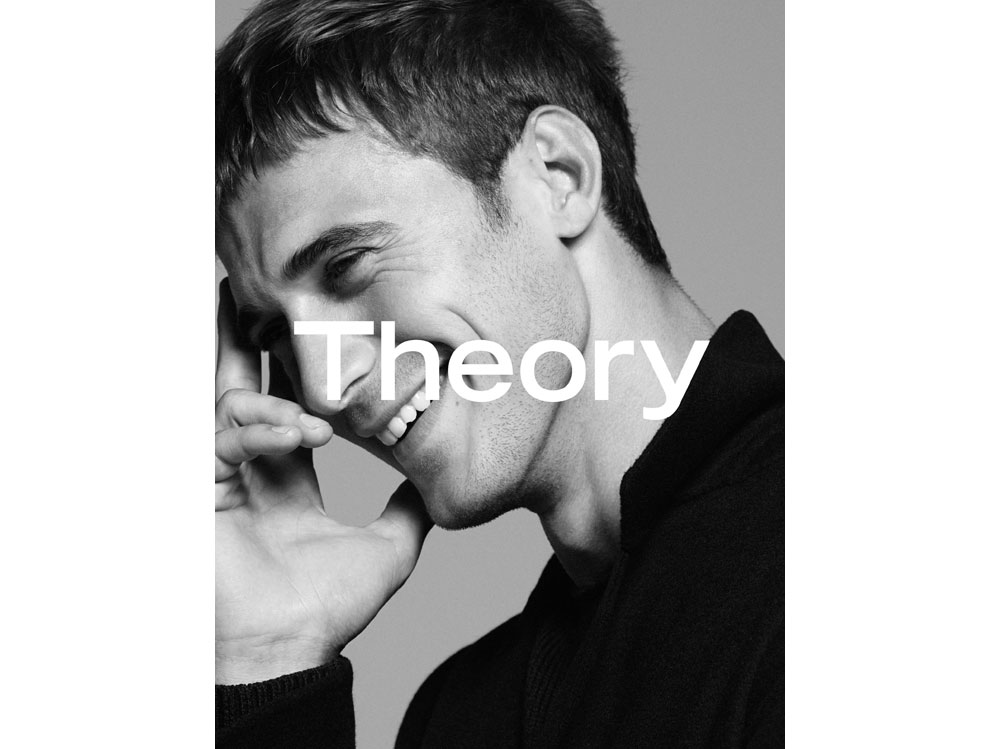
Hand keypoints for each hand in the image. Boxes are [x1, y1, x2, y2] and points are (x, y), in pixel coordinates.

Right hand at [215, 279, 431, 683]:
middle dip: (243, 336)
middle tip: (247, 286)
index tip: (311, 324)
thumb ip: (409, 504)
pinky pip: (225, 436)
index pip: (286, 399)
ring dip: (272, 393)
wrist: (290, 648)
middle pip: (241, 383)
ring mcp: (221, 473)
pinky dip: (266, 431)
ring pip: (231, 402)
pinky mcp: (198, 485)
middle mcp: (251, 463)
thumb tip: (439, 477)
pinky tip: (303, 436)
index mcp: (289, 468)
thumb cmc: (330, 606)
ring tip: (309, 402)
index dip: (294, 364)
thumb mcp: (392, 544)